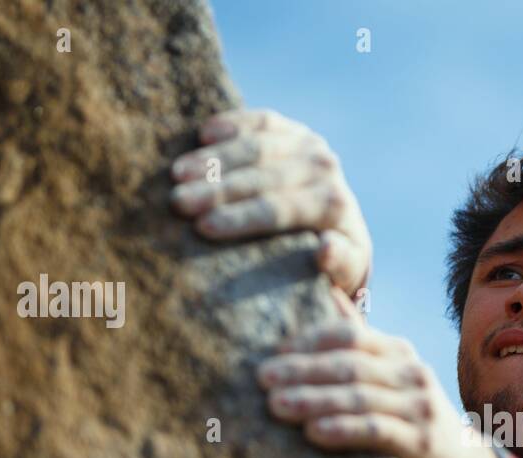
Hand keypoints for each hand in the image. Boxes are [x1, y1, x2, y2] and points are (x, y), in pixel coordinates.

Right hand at [169, 108, 371, 295]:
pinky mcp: (293, 129)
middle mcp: (325, 169)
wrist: (342, 227)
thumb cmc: (334, 260)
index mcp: (333, 205)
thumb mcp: (345, 271)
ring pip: (258, 147)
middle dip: (217, 190)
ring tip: (177, 174)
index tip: (202, 227)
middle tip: (177, 202)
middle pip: (263, 177)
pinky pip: (261, 121)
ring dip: (214, 159)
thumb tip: (326, 249)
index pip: (279, 209)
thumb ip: (340, 263)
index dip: (240, 217)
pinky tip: (201, 134)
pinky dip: (231, 124)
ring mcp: (309, 145)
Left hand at [256, 290, 509, 457]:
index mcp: (399, 352)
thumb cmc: (412, 417)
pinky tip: (314, 432)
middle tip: (262, 378)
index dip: (311, 340)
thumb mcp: (391, 376)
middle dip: (302, 370)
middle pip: (350, 365)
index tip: (275, 352)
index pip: (351, 335)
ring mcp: (420, 407)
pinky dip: (344, 429)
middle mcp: (413, 373)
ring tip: (277, 405)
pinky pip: (377, 431)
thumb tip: (329, 292)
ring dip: (314, 400)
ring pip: (359, 397)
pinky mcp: (422, 442)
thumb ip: (361, 340)